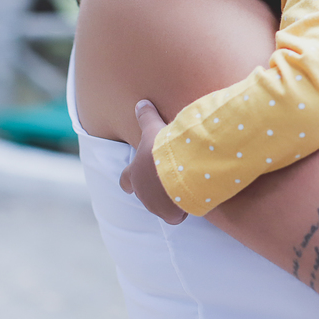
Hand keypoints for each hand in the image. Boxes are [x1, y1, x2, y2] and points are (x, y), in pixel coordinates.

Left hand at [120, 100, 186, 223]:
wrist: (178, 170)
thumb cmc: (162, 150)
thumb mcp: (152, 129)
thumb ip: (146, 117)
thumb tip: (141, 102)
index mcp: (134, 173)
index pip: (126, 179)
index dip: (129, 180)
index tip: (129, 184)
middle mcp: (141, 192)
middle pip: (144, 195)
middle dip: (152, 191)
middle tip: (165, 185)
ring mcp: (154, 206)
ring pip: (160, 207)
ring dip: (169, 200)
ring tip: (183, 190)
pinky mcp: (169, 215)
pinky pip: (176, 216)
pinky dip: (182, 211)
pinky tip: (192, 202)